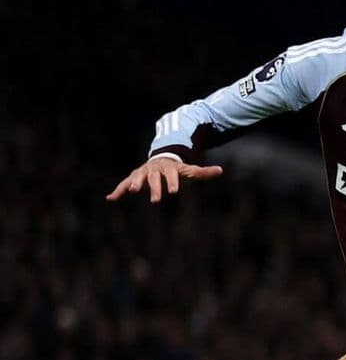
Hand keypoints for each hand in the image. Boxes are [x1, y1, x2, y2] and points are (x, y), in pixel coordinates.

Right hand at [106, 155, 223, 202]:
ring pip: (137, 178)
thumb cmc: (178, 169)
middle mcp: (154, 169)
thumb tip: (220, 170)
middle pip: (154, 178)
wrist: (161, 159)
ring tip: (130, 191)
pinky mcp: (134, 177)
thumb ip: (203, 172)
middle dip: (154, 188)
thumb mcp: (190, 170)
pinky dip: (118, 190)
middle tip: (155, 200)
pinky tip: (110, 198)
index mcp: (169, 168)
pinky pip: (124, 183)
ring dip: (133, 184)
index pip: (171, 175)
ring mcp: (142, 172)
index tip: (174, 192)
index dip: (173, 182)